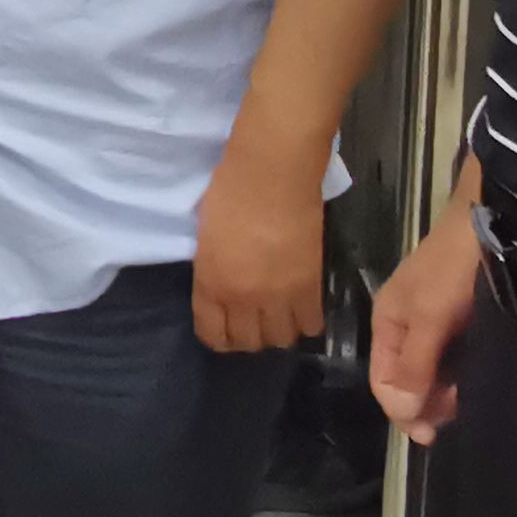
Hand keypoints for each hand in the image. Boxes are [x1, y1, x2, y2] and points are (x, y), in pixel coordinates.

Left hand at [193, 149, 330, 352]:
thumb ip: (212, 269)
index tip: (225, 328)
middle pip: (249, 343)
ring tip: (279, 315)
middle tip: (254, 320)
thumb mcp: (205, 237)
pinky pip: (311, 324)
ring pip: (281, 340)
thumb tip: (222, 283)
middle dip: (249, 337)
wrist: (271, 173)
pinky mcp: (309, 287)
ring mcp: (278, 297)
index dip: (219, 337)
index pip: (213, 335)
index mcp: (209, 285)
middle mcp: (242, 300)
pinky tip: (302, 307)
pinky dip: (306, 321)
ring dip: (278, 331)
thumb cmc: (229, 191)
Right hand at [367, 207, 481, 440]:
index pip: (383, 382)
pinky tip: (482, 376)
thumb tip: (402, 413)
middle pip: (407, 380)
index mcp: (387, 322)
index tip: (433, 434)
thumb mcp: (429, 315)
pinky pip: (456, 357)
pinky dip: (465, 372)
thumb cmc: (455, 267)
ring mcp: (436, 321)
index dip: (404, 411)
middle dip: (427, 403)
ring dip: (449, 390)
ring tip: (474, 396)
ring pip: (434, 370)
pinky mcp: (463, 317)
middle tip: (460, 413)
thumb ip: (413, 363)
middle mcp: (407, 325)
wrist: (496, 219)